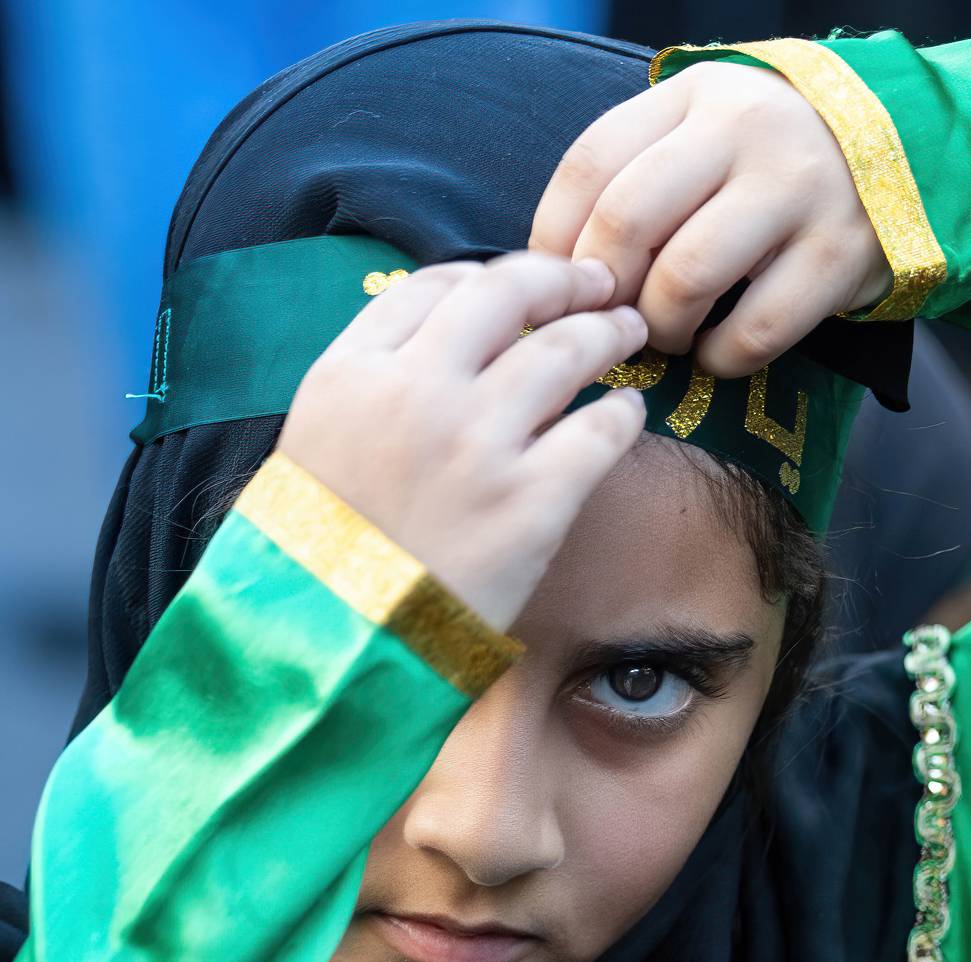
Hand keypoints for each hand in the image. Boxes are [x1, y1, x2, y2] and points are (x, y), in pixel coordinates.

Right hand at [278, 253, 646, 632]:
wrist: (338, 646)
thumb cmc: (321, 556)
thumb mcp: (314, 445)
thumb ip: (369, 385)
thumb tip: (444, 338)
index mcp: (352, 373)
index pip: (434, 287)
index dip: (489, 278)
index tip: (519, 290)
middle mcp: (416, 391)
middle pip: (507, 296)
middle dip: (562, 280)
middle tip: (597, 285)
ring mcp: (478, 445)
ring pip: (567, 350)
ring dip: (607, 332)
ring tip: (627, 333)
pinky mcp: (532, 502)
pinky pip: (600, 428)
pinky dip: (622, 412)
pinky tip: (627, 414)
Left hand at [530, 61, 891, 376]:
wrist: (899, 155)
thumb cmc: (764, 166)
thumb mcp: (700, 136)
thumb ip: (632, 180)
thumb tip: (552, 274)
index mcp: (693, 96)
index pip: (590, 166)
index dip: (555, 241)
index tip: (561, 289)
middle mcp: (744, 131)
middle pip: (627, 223)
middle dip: (603, 293)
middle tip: (613, 320)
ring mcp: (796, 190)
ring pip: (686, 279)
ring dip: (660, 329)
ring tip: (668, 335)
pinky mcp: (838, 254)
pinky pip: (753, 331)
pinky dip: (719, 359)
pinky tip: (716, 351)